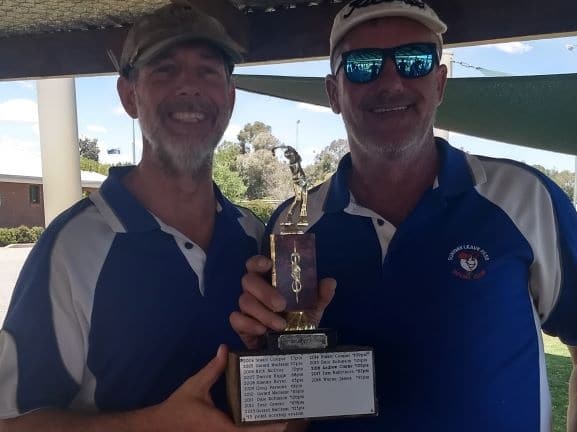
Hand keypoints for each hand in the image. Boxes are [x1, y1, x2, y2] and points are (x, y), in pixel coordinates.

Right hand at [151, 344, 286, 431]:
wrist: (159, 426)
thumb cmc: (177, 408)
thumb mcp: (196, 386)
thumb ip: (213, 369)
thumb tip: (225, 349)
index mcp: (221, 426)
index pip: (249, 431)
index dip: (268, 429)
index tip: (284, 422)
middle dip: (269, 430)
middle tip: (287, 416)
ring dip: (259, 431)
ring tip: (276, 418)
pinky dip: (248, 430)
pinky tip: (257, 421)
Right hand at [230, 256, 336, 349]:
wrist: (291, 348)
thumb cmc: (299, 320)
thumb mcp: (313, 307)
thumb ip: (321, 295)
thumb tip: (330, 282)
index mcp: (269, 280)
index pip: (255, 264)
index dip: (258, 261)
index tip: (268, 264)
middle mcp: (255, 291)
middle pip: (248, 281)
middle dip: (264, 292)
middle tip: (282, 305)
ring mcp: (247, 308)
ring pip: (244, 301)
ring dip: (263, 313)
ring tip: (280, 325)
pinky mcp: (241, 325)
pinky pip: (236, 320)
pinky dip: (248, 324)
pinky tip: (262, 330)